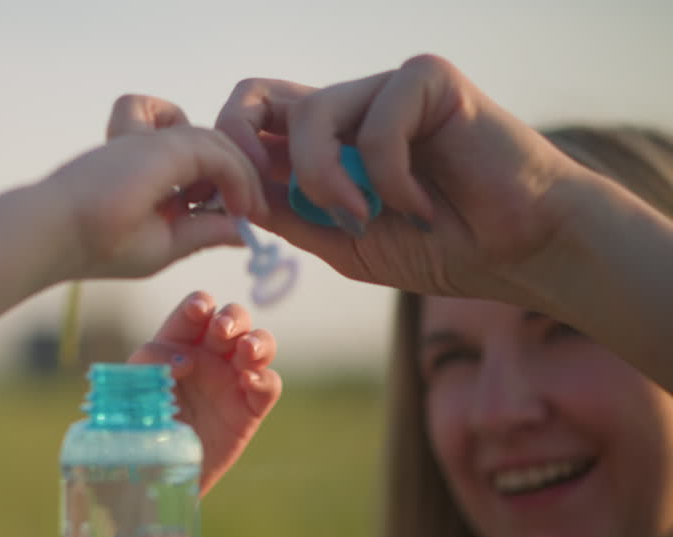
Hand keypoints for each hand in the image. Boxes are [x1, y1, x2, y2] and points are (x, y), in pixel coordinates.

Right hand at [39, 126, 268, 282]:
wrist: (56, 234)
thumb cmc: (99, 245)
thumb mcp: (164, 244)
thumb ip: (204, 231)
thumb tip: (246, 231)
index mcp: (152, 173)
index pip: (204, 165)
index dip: (231, 186)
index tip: (249, 218)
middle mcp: (155, 150)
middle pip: (215, 148)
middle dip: (241, 176)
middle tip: (256, 210)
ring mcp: (156, 143)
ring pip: (218, 143)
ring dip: (242, 175)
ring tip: (249, 209)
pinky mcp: (161, 144)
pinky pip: (215, 150)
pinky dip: (236, 174)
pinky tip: (240, 205)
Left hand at [110, 55, 586, 305]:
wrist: (521, 252)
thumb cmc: (440, 247)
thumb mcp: (342, 240)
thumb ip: (289, 214)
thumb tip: (230, 193)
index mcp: (321, 143)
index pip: (245, 123)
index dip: (222, 159)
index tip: (232, 211)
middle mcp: (347, 106)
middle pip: (254, 92)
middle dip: (240, 143)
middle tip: (257, 196)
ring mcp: (384, 87)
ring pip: (312, 113)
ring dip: (327, 182)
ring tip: (368, 220)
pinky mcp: (426, 78)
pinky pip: (376, 126)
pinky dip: (390, 180)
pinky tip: (422, 207)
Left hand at [130, 292, 280, 495]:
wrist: (156, 470)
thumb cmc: (142, 423)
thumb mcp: (134, 388)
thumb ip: (150, 363)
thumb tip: (183, 360)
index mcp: (179, 343)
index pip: (195, 311)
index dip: (200, 304)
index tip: (198, 311)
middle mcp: (210, 355)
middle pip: (234, 319)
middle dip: (233, 318)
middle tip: (221, 331)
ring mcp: (233, 379)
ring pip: (260, 344)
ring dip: (258, 340)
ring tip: (245, 350)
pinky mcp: (250, 408)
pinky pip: (269, 385)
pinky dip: (264, 378)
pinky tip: (248, 382)